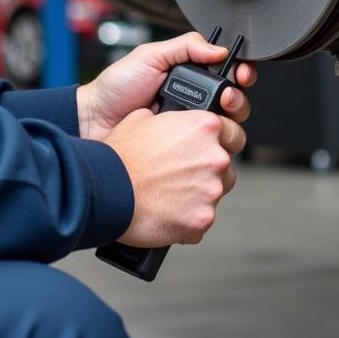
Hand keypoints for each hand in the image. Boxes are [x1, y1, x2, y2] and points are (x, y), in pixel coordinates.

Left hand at [77, 33, 257, 140]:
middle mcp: (193, 106)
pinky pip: (206, 154)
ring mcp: (188, 132)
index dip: (240, 74)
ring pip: (226, 133)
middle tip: (226, 97)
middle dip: (238, 100)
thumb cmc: (115, 88)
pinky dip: (210, 148)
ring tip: (214, 119)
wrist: (93, 122)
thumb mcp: (149, 56)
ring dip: (229, 125)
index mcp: (189, 79)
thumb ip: (184, 46)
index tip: (241, 74)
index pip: (226, 77)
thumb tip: (218, 49)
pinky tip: (200, 140)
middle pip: (234, 107)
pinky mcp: (182, 155)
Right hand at [104, 107, 245, 246]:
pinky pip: (201, 218)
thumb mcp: (143, 118)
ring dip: (198, 193)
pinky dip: (187, 217)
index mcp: (204, 127)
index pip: (232, 131)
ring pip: (214, 193)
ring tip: (169, 193)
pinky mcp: (202, 219)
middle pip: (225, 165)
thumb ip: (171, 119)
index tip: (208, 146)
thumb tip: (174, 124)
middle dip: (207, 169)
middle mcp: (214, 157)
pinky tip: (166, 210)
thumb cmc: (121, 155)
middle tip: (181, 172)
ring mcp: (211, 191)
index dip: (221, 139)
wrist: (106, 190)